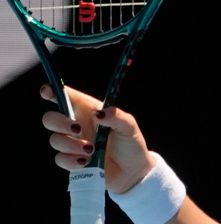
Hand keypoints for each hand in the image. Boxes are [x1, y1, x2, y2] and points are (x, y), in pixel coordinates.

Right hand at [40, 84, 154, 193]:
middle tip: (77, 129)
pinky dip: (72, 160)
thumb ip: (116, 116)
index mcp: (89, 111)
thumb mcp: (129, 126)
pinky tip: (86, 161)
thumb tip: (100, 113)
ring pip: (55, 140)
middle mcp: (77, 125)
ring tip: (92, 149)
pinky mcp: (72, 161)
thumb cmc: (131, 143)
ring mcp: (73, 143)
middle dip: (59, 122)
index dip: (53, 91)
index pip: (66, 97)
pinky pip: (60, 159)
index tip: (47, 91)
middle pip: (50, 118)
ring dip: (71, 144)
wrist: (132, 171)